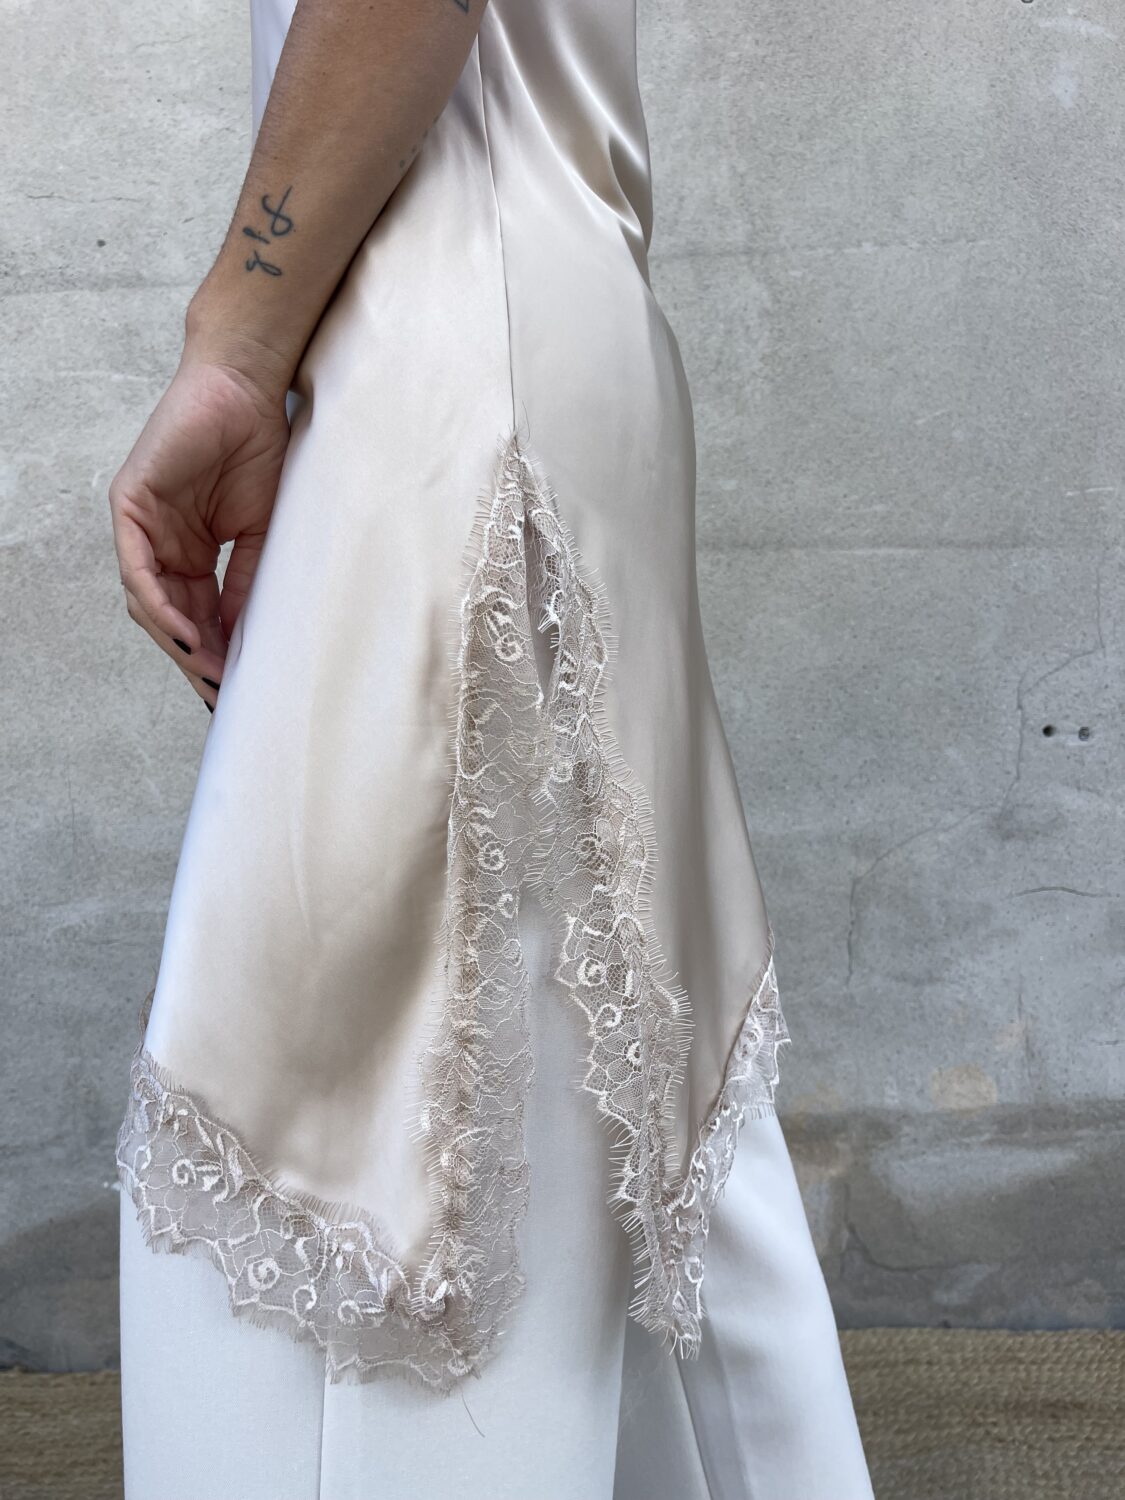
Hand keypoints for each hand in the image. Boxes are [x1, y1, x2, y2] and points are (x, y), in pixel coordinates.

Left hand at [108, 346, 291, 709]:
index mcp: (190, 553)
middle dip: (194, 659)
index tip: (235, 689)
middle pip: (167, 617)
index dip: (213, 654)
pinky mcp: (129, 504)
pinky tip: (183, 634)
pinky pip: (136, 569)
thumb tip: (243, 639)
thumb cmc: (260, 450)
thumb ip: (246, 584)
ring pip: (147, 602)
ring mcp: (142, 526)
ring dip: (177, 642)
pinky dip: (158, 606)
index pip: (195, 616)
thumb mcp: (261, 533)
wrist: (248, 390)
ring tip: (208, 672)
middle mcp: (160, 544)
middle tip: (220, 694)